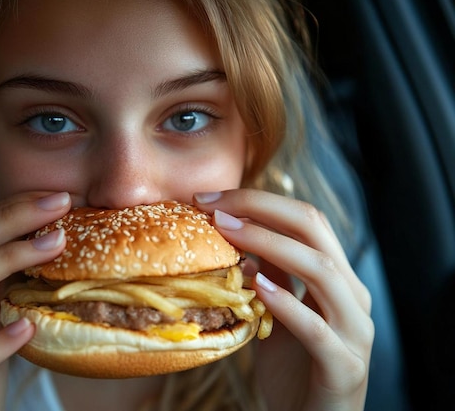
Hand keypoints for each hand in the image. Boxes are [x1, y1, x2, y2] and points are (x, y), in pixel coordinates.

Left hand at [194, 189, 372, 410]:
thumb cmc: (295, 365)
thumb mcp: (277, 312)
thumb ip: (269, 275)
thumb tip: (236, 234)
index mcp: (337, 277)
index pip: (305, 220)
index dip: (259, 202)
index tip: (210, 198)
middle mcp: (352, 296)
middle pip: (315, 231)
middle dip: (261, 210)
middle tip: (213, 206)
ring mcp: (354, 330)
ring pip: (322, 272)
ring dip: (271, 245)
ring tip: (229, 233)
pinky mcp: (344, 366)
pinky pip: (318, 330)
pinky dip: (288, 304)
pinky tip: (257, 288)